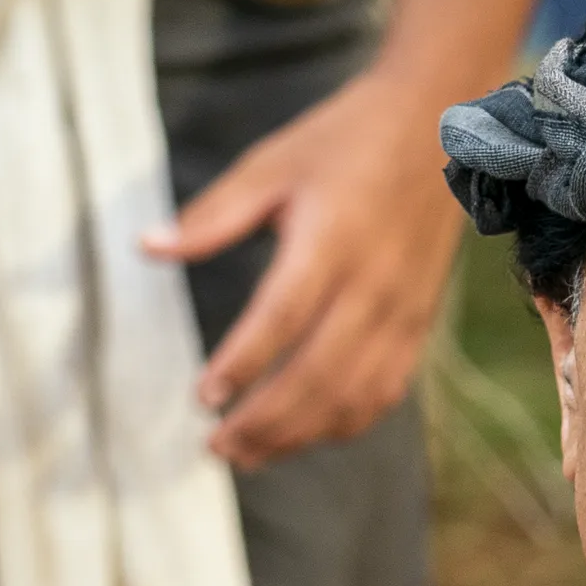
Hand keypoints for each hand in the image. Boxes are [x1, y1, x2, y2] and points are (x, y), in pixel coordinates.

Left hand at [145, 68, 469, 468]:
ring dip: (299, 435)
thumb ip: (211, 215)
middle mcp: (372, 285)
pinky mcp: (418, 324)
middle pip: (318, 374)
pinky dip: (344, 424)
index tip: (203, 398)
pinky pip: (384, 390)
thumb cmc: (345, 141)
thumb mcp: (272, 163)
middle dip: (264, 421)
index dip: (243, 364)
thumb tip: (147, 247)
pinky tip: (305, 437)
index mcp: (331, 240)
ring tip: (248, 456)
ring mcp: (402, 311)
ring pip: (352, 394)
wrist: (437, 129)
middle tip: (215, 447)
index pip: (283, 317)